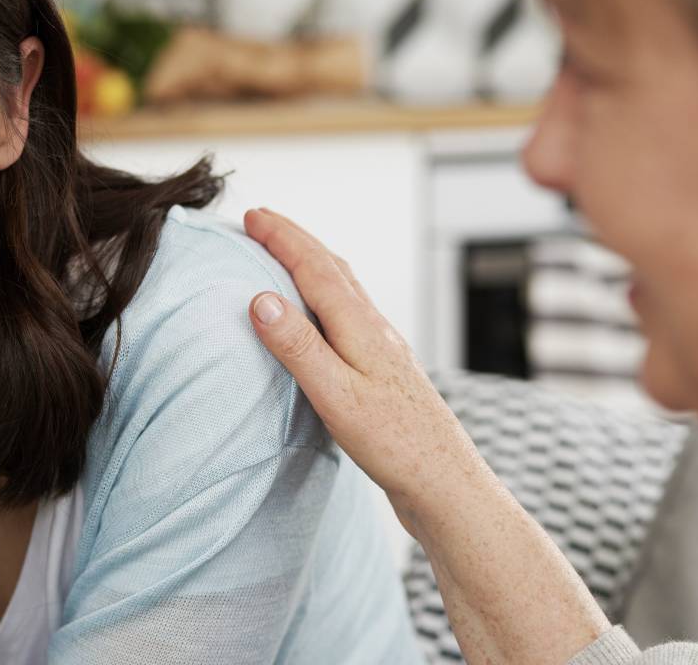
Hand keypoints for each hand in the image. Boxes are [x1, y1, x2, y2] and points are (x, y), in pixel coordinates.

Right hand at [243, 208, 488, 522]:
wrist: (445, 483)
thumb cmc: (394, 445)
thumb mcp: (336, 396)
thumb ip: (298, 347)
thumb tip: (261, 299)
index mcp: (361, 328)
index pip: (315, 269)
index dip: (282, 238)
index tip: (252, 216)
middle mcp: (376, 329)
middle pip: (333, 270)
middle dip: (296, 240)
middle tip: (262, 221)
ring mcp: (385, 349)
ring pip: (346, 290)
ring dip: (314, 264)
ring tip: (289, 254)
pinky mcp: (387, 371)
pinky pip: (352, 314)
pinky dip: (329, 296)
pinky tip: (326, 315)